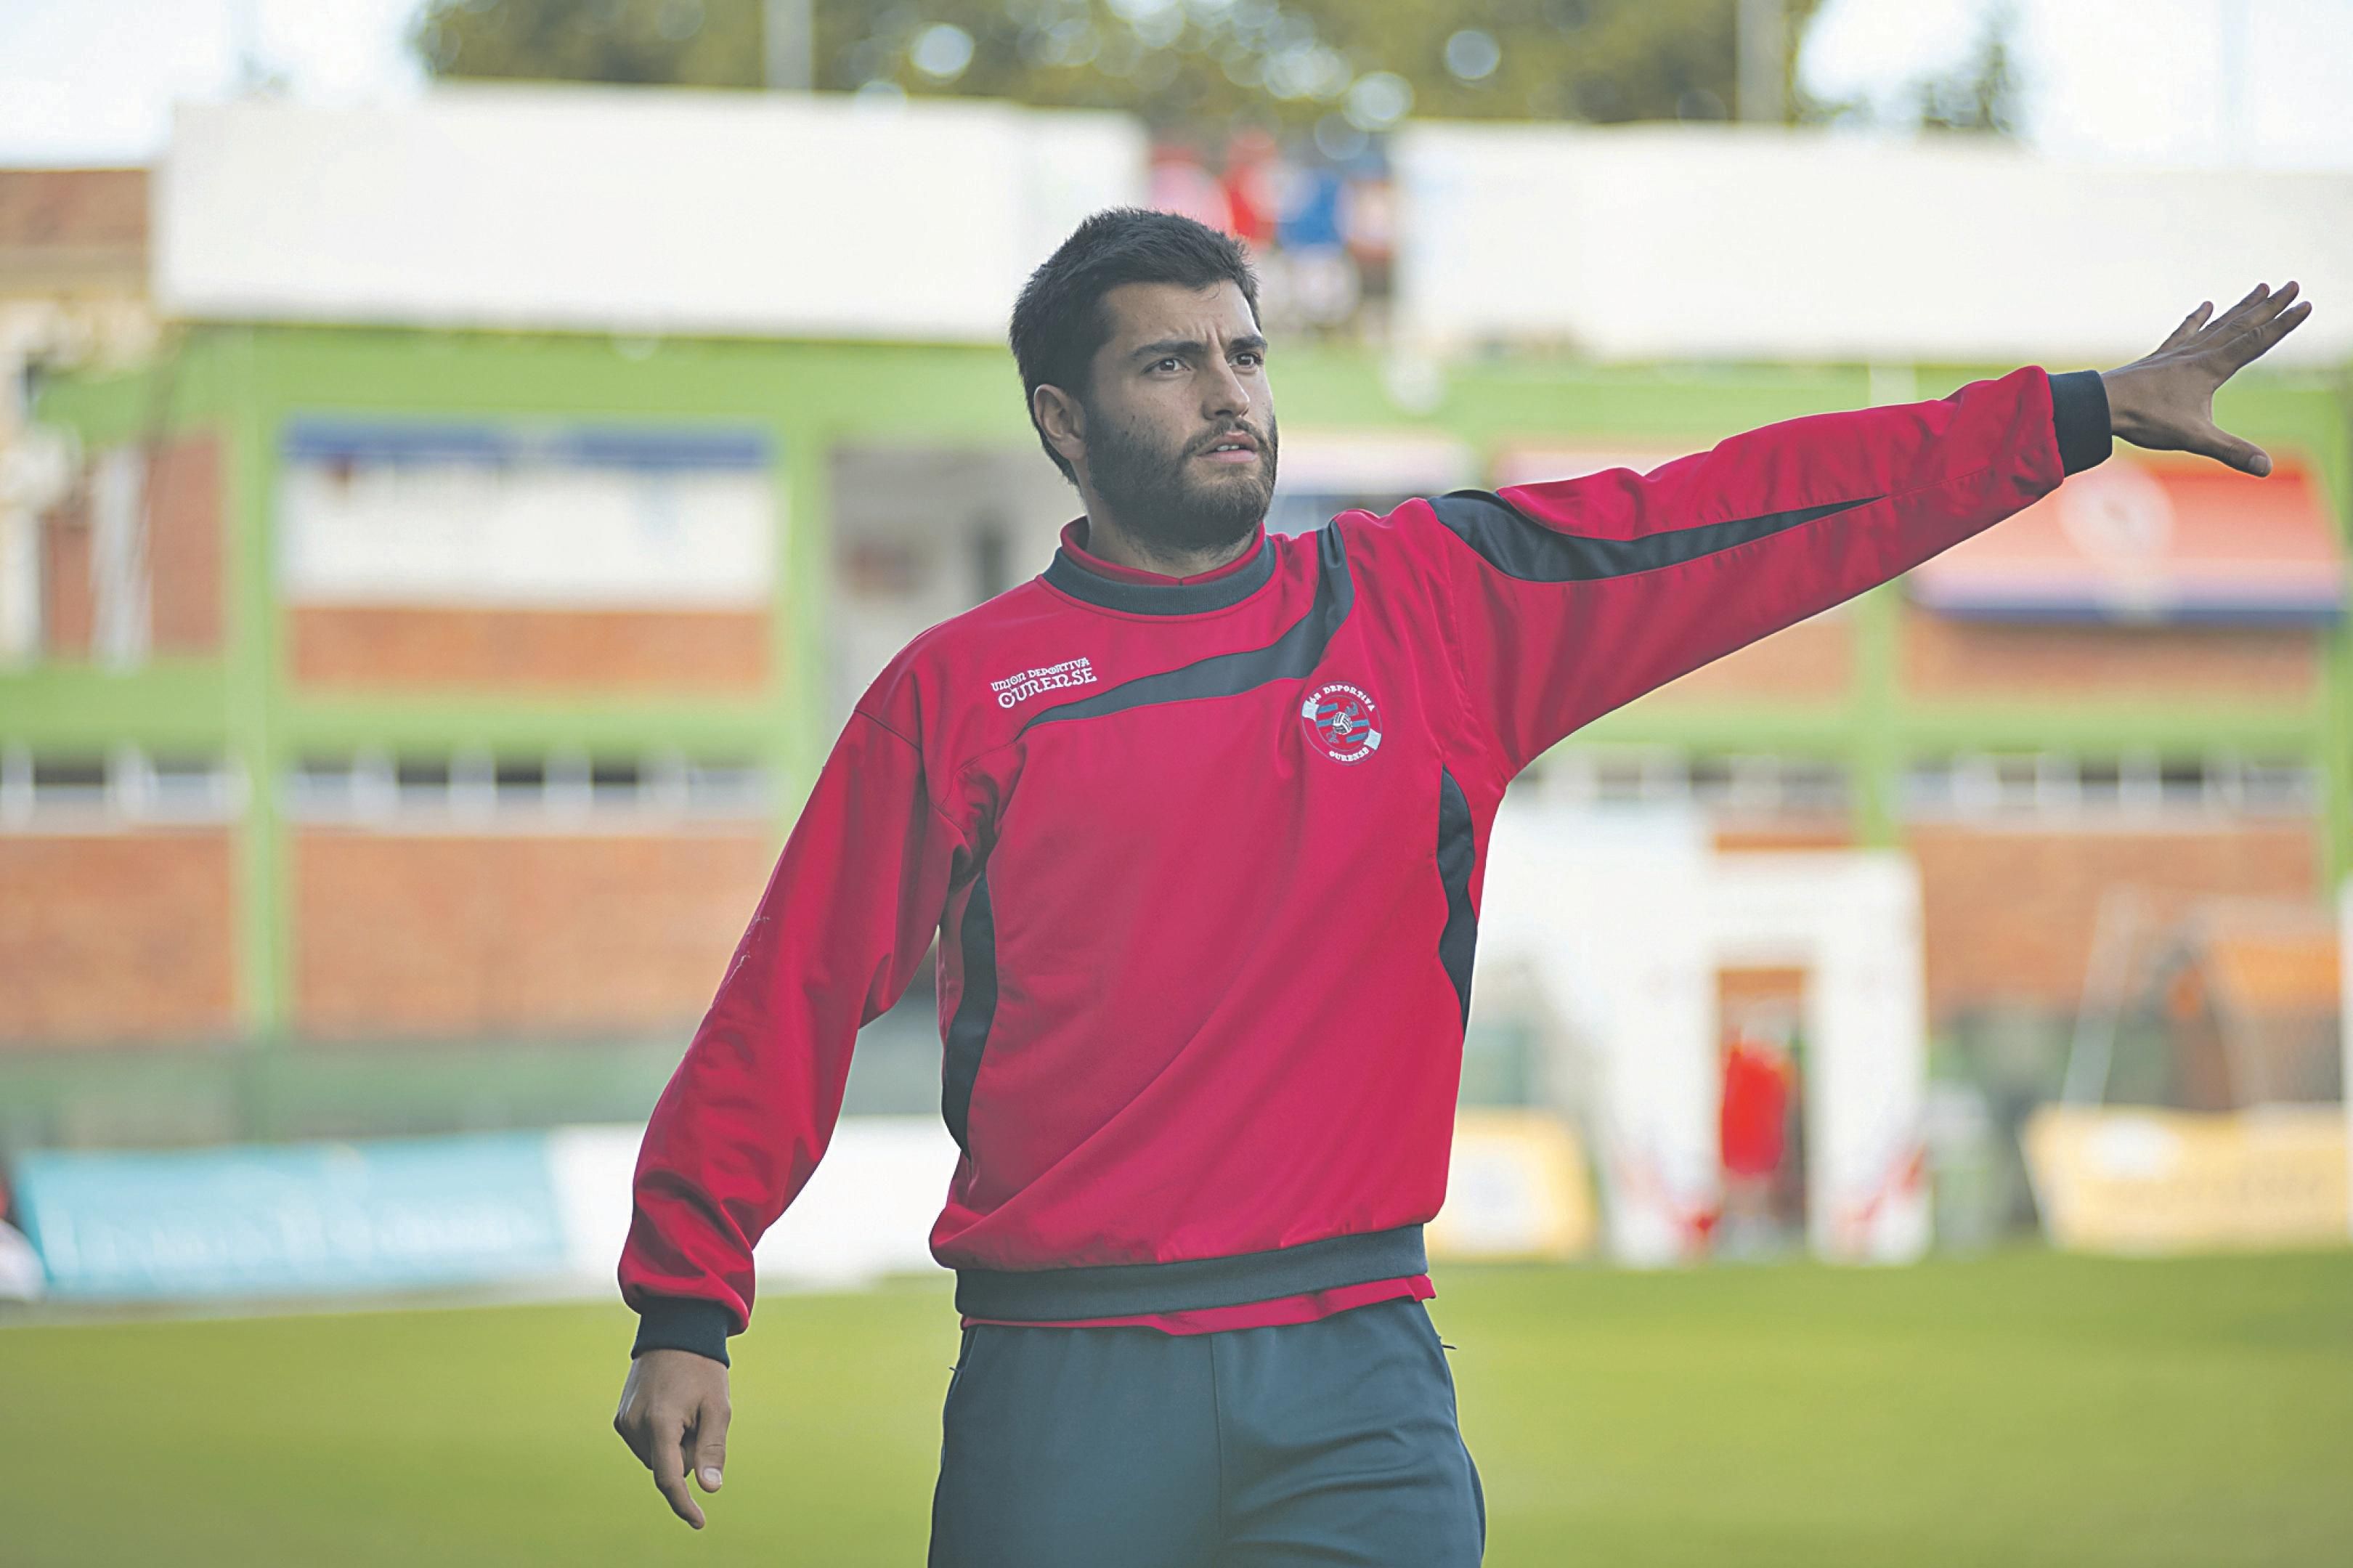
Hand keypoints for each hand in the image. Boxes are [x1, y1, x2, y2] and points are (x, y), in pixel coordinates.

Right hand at [613, 1349, 731, 1528]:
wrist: (675, 1331)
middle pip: (668, 1466)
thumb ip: (712, 1449)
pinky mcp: (621, 1417)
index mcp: (659, 1423)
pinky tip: (671, 1407)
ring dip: (675, 1444)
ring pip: (657, 1457)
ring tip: (684, 1407)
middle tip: (699, 1416)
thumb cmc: (703, 1369)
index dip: (684, 1503)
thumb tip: (709, 1488)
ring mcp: (624, 1421)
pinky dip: (662, 1436)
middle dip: (688, 1453)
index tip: (699, 1521)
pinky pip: (647, 1444)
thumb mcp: (718, 1407)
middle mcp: (634, 1425)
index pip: (668, 1478)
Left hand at [2100, 282, 2312, 475]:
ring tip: (2262, 287)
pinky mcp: (2160, 358)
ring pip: (2218, 324)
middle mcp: (2197, 354)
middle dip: (2270, 306)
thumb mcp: (2193, 438)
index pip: (2255, 341)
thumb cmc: (2145, 419)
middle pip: (2241, 324)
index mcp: (2211, 368)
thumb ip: (2231, 450)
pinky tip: (2205, 305)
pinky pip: (2184, 332)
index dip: (2283, 323)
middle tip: (2294, 284)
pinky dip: (2197, 319)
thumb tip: (2265, 468)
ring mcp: (2177, 353)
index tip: (2306, 303)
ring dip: (2242, 307)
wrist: (2100, 405)